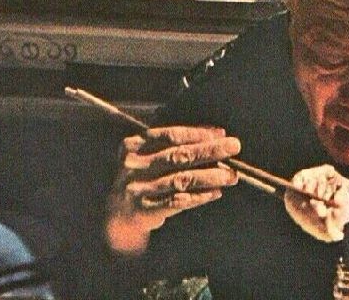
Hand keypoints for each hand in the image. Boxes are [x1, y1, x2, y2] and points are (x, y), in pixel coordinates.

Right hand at [105, 125, 240, 255]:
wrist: (114, 216)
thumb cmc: (139, 179)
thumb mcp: (144, 156)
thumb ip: (168, 145)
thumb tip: (212, 136)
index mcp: (134, 145)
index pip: (170, 134)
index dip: (197, 133)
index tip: (220, 132)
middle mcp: (134, 166)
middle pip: (178, 155)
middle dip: (209, 150)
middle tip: (233, 146)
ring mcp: (139, 189)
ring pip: (181, 179)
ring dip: (210, 176)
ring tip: (231, 174)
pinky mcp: (145, 210)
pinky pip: (178, 202)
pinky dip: (199, 197)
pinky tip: (215, 193)